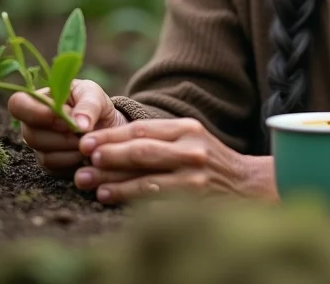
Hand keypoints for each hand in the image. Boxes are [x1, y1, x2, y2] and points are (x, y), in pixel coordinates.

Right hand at [8, 78, 126, 177]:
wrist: (105, 124)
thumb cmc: (94, 103)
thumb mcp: (94, 94)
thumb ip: (87, 105)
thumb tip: (79, 125)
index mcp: (38, 100)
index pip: (17, 104)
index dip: (36, 112)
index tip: (62, 114)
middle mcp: (32, 124)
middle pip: (30, 135)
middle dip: (61, 134)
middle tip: (82, 129)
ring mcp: (39, 146)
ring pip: (44, 155)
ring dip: (70, 147)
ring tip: (87, 138)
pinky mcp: (49, 165)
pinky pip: (55, 168)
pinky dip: (74, 160)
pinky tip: (85, 150)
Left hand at [74, 118, 276, 204]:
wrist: (248, 184)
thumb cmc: (210, 160)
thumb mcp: (190, 138)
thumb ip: (158, 138)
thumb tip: (109, 145)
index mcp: (187, 128)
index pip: (142, 129)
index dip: (111, 135)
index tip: (85, 141)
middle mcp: (191, 149)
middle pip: (141, 151)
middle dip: (107, 155)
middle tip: (80, 160)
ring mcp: (194, 176)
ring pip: (144, 178)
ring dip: (112, 181)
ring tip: (88, 182)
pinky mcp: (196, 200)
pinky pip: (155, 200)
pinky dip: (129, 199)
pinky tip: (110, 198)